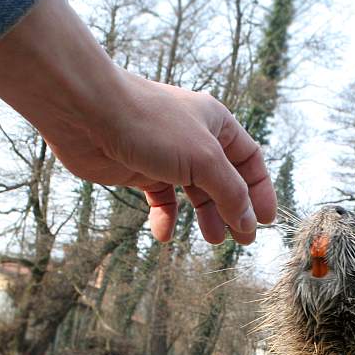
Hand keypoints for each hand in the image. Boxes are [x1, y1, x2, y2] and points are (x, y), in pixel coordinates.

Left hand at [0, 0, 275, 244]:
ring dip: (205, 216)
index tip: (266, 222)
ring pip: (195, 192)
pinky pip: (161, 199)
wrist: (88, 113)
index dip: (260, 191)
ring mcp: (166, 155)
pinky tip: (163, 234)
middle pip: (224, 180)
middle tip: (239, 240)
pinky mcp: (139, 170)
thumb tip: (250, 222)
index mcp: (216, 124)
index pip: (249, 161)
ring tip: (211, 238)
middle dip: (234, 210)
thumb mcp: (204, 160)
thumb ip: (231, 193)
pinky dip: (165, 218)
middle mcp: (194, 138)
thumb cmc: (150, 124)